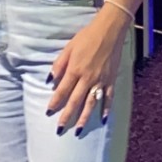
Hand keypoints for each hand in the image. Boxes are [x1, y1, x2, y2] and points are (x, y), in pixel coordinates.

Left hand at [46, 8, 131, 133]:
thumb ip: (59, 65)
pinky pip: (109, 98)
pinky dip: (106, 109)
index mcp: (75, 70)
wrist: (109, 31)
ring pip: (91, 103)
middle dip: (67, 116)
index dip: (55, 102)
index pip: (62, 91)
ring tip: (79, 131)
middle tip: (60, 129)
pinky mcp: (112, 80)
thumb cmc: (87, 37)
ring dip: (84, 118)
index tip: (49, 113)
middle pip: (75, 101)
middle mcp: (87, 78)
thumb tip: (50, 80)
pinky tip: (103, 119)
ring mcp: (101, 80)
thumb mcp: (68, 48)